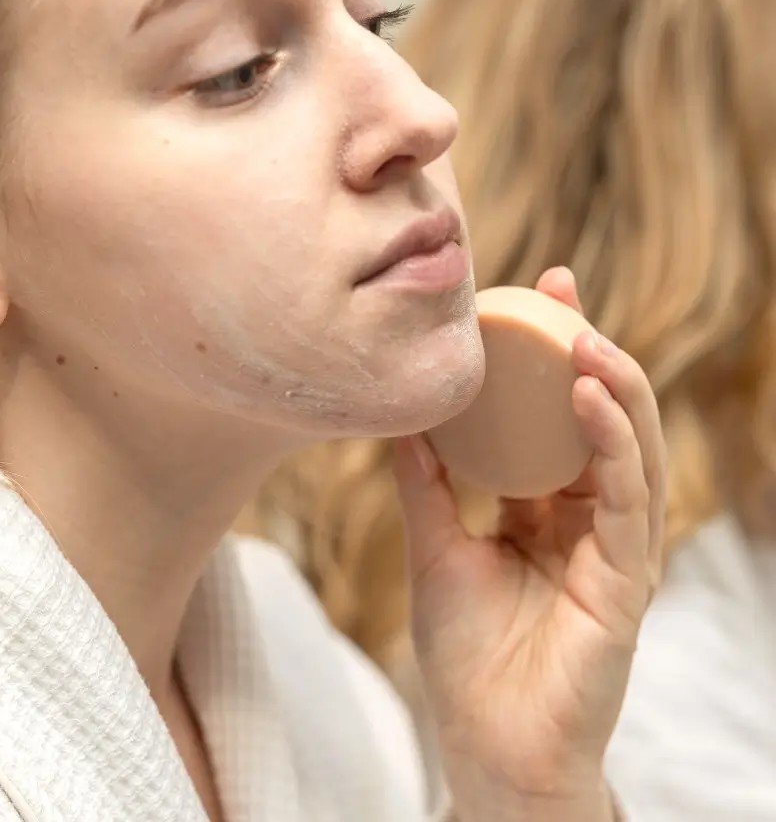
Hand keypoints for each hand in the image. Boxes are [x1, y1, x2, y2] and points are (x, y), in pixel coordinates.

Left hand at [393, 267, 665, 819]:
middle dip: (587, 348)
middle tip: (560, 288)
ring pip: (631, 446)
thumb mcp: (435, 546)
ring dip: (613, 383)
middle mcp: (590, 519)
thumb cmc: (468, 654)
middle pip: (599, 417)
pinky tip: (590, 395)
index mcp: (549, 509)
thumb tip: (402, 416)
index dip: (549, 356)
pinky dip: (615, 441)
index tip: (529, 296)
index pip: (557, 417)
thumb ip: (426, 483)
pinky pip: (630, 497)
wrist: (486, 745)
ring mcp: (615, 547)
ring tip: (583, 331)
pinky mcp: (627, 580)